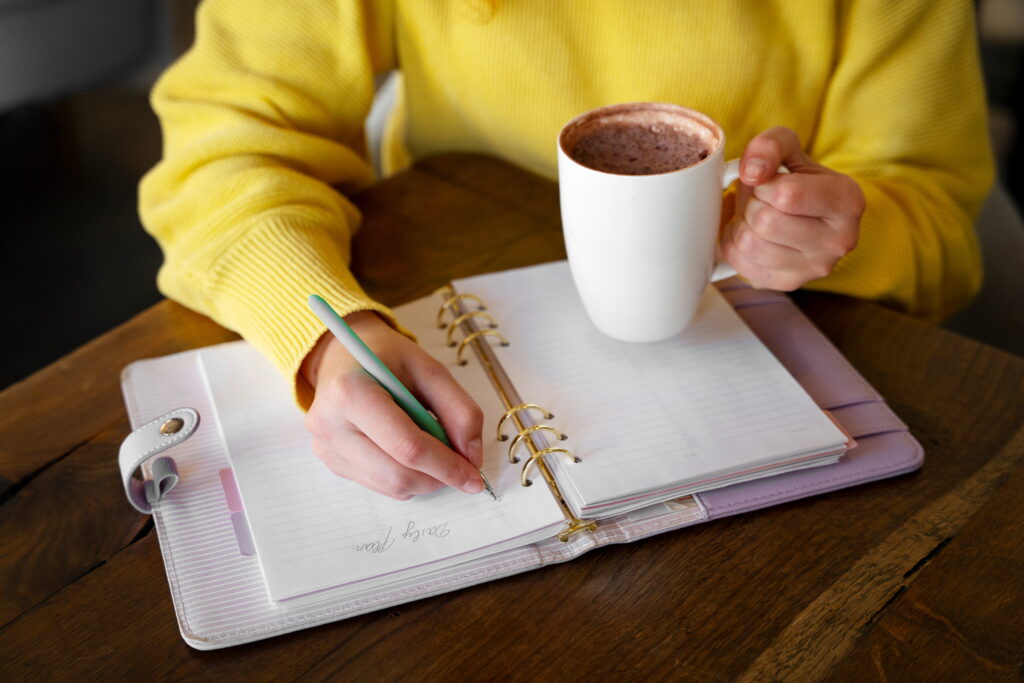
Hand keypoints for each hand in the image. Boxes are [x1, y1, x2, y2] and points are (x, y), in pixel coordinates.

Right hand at [300, 311, 484, 499]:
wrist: (343, 356)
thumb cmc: (386, 359)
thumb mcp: (430, 369)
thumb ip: (460, 410)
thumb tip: (471, 457)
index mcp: (351, 392)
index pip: (407, 446)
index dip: (446, 466)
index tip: (474, 477)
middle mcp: (330, 424)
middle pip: (397, 475)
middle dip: (438, 477)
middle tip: (461, 467)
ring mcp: (326, 447)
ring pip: (390, 487)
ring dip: (424, 480)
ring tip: (434, 451)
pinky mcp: (330, 461)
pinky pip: (379, 485)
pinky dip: (406, 477)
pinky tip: (408, 451)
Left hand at [720, 126, 864, 290]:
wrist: (805, 213)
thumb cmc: (798, 179)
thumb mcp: (789, 148)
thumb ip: (770, 145)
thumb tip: (751, 172)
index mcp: (847, 202)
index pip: (787, 195)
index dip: (764, 184)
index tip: (769, 182)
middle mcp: (838, 241)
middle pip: (765, 222)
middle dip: (751, 203)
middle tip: (760, 199)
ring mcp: (814, 268)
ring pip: (749, 244)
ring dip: (741, 223)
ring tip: (755, 214)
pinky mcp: (787, 283)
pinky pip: (739, 262)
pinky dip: (734, 243)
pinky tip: (751, 233)